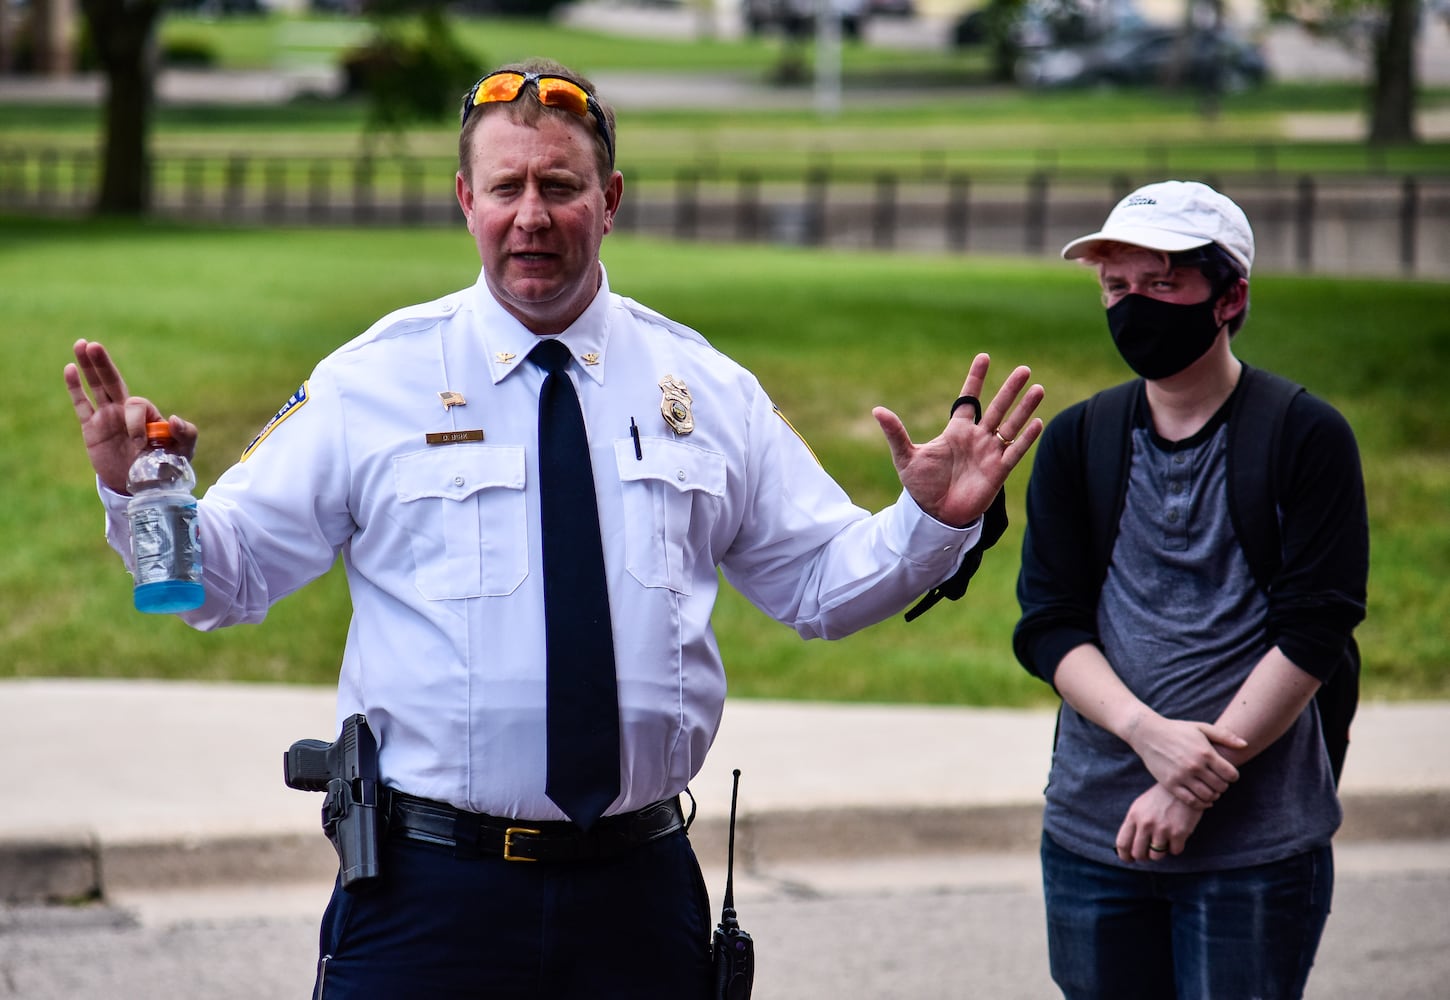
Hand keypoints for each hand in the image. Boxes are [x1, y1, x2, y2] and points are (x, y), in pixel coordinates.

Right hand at [63, 339, 197, 494]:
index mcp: (146, 414)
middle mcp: (125, 411)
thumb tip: (173, 418)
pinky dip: (75, 387)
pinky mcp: (91, 429)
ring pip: (96, 386)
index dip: (136, 422)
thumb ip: (186, 433)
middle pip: (112, 381)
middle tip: (94, 345)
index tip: (140, 443)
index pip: (136, 405)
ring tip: (81, 344)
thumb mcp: (183, 451)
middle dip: (103, 364)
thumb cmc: (165, 467)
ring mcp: (107, 417)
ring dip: (88, 366)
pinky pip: (81, 405)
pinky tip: (69, 368)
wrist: (142, 487)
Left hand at [872, 353, 1043, 526]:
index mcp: (956, 431)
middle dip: (1010, 389)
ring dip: (1024, 408)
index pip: (969, 399)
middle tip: (1024, 370)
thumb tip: (877, 410)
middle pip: (997, 408)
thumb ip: (895, 433)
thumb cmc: (921, 486)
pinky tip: (1037, 421)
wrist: (934, 515)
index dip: (976, 379)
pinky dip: (1026, 438)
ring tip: (1038, 388)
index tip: (984, 357)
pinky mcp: (998, 471)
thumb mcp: (905, 457)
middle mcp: (976, 438)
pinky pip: (1015, 451)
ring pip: (1011, 425)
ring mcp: (989, 453)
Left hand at [1115, 782, 1204, 862]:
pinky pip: (1175, 851)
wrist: (1183, 786)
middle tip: (1149, 853)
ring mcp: (1162, 829)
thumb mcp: (1140, 806)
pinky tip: (1177, 836)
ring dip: (1160, 852)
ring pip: (1156, 856)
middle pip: (1138, 854)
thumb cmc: (1160, 798)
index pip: (1122, 844)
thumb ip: (1133, 825)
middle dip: (1143, 857)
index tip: (1129, 860)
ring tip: (1164, 841)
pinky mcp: (1179, 833)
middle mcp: (1146, 824)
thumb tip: (1127, 849)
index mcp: (1133, 816)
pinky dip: (1176, 847)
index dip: (1124, 856)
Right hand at [1126, 712, 1245, 807]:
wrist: (1148, 733)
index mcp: (1205, 752)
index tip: (1228, 774)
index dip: (1233, 776)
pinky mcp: (1170, 784)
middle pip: (1221, 786)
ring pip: (1208, 796)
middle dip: (1223, 786)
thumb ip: (1224, 736)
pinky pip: (1191, 801)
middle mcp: (1195, 766)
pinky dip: (1201, 804)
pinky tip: (1203, 799)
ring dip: (1213, 796)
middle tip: (1219, 782)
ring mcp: (1182, 776)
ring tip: (1211, 789)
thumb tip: (1245, 745)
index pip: (1231, 774)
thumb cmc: (1177, 729)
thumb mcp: (1201, 727)